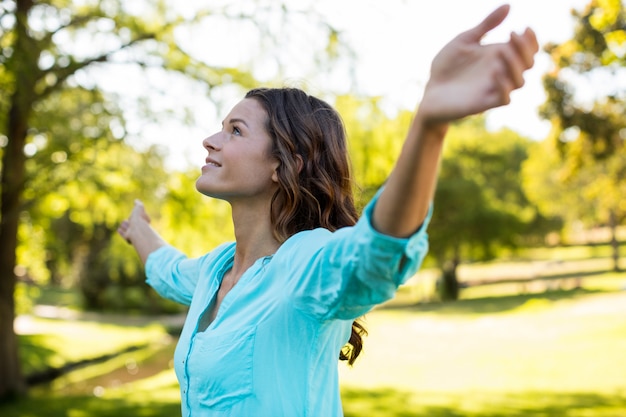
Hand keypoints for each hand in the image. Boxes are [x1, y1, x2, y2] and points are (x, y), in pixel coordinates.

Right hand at [117, 199, 150, 243]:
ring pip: (126, 228)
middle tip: (130, 222)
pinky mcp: (129, 238)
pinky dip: (122, 232)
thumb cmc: (139, 218)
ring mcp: (134, 234)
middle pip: (130, 223)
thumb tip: (136, 201)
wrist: (137, 229)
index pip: (137, 217)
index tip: (134, 216)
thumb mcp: (139, 207)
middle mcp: (140, 229)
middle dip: (129, 222)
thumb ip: (138, 204)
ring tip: (127, 226)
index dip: (134, 216)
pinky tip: (119, 229)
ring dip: (125, 226)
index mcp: (144, 222)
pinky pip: (124, 235)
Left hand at [419, 4, 538, 123]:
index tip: (525, 28)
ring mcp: (493, 88)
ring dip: (515, 66)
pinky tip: (495, 72)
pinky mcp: (483, 103)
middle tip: (511, 35)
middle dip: (525, 49)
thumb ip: (486, 25)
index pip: (527, 49)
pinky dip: (504, 86)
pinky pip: (504, 98)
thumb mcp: (465, 40)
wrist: (429, 92)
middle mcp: (501, 73)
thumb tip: (509, 6)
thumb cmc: (447, 67)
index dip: (532, 39)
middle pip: (528, 64)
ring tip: (502, 52)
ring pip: (519, 82)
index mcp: (498, 57)